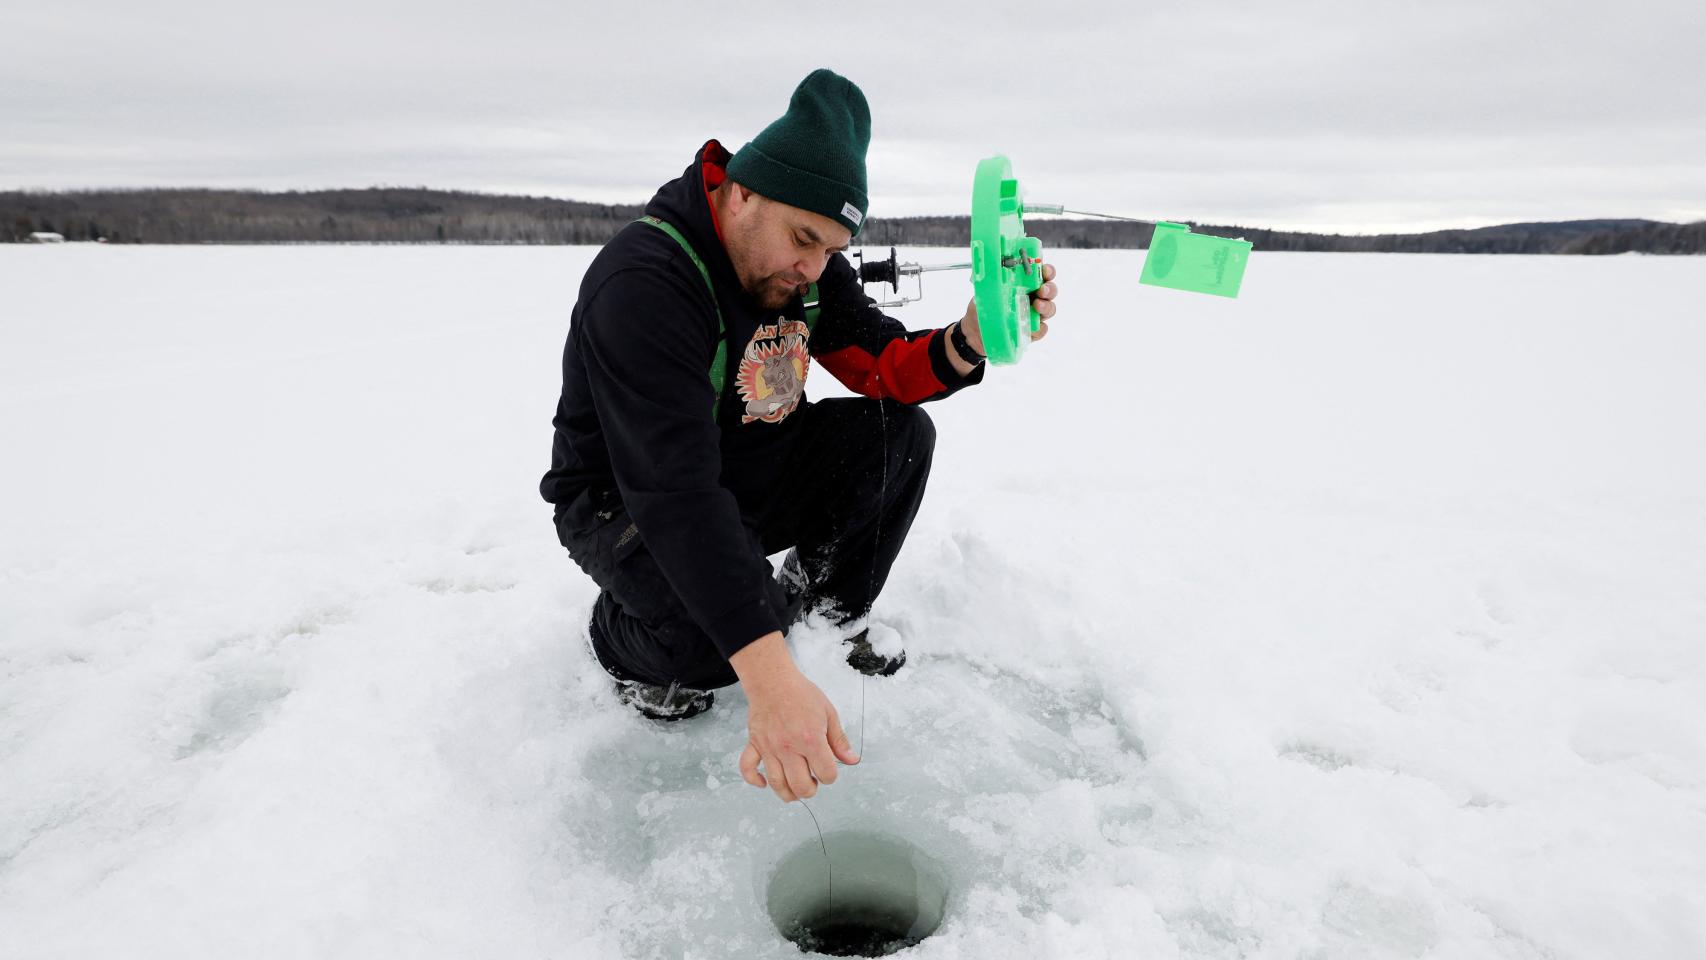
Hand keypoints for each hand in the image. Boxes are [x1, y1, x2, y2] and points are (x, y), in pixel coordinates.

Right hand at [731, 633, 859, 802]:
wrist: (773, 680)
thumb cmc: (801, 694)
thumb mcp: (828, 713)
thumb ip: (839, 740)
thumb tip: (851, 760)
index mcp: (811, 739)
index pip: (826, 774)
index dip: (831, 776)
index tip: (828, 770)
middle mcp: (789, 747)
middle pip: (801, 786)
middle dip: (811, 789)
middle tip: (813, 782)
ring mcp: (769, 747)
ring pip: (777, 783)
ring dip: (788, 794)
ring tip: (796, 790)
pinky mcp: (754, 744)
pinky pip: (748, 768)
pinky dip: (754, 780)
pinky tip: (764, 783)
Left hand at [957, 262, 1058, 356]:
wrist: (975, 334)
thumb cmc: (982, 310)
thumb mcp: (982, 294)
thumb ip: (989, 283)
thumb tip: (990, 272)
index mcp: (1023, 284)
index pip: (1040, 274)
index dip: (1046, 270)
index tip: (1044, 269)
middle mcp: (1032, 297)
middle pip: (1050, 290)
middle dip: (1049, 288)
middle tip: (1042, 290)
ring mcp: (1034, 315)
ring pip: (1050, 309)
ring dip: (1047, 306)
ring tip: (1037, 306)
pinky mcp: (1032, 332)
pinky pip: (1042, 329)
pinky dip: (1040, 328)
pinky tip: (1033, 328)